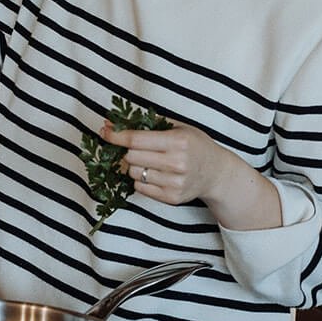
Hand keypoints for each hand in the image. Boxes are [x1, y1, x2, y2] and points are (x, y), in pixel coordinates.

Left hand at [103, 120, 238, 207]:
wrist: (217, 173)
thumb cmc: (196, 145)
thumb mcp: (179, 127)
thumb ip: (149, 122)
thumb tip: (114, 123)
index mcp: (178, 142)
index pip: (136, 140)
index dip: (116, 135)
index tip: (104, 131)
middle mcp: (176, 163)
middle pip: (131, 157)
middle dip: (127, 151)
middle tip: (135, 148)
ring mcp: (174, 183)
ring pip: (133, 173)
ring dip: (134, 166)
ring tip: (149, 161)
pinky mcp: (171, 198)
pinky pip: (140, 188)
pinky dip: (141, 179)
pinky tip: (153, 173)